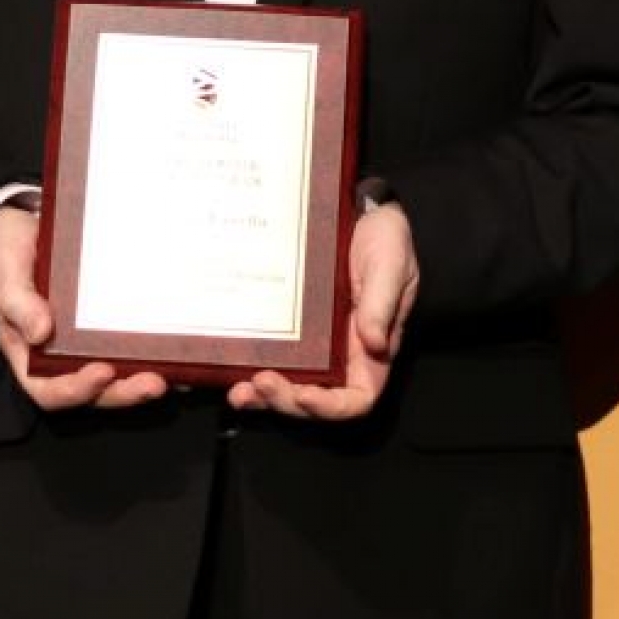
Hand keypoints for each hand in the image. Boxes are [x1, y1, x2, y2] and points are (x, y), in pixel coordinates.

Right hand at [0, 204, 168, 410]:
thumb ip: (17, 300)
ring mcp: (87, 342)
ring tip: (171, 375)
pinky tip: (181, 352)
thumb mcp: (7, 268)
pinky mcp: (110, 325)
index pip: (48, 388)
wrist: (26, 226)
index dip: (75, 389)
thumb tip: (41, 333)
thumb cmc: (11, 250)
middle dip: (123, 392)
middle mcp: (60, 354)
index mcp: (28, 350)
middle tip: (153, 382)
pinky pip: (132, 347)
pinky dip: (156, 355)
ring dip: (143, 381)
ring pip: (117, 375)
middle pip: (92, 390)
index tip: (102, 372)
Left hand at [228, 203, 418, 421]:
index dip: (330, 408)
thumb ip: (381, 304)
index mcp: (370, 352)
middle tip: (259, 383)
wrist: (362, 210)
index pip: (355, 398)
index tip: (306, 396)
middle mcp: (339, 355)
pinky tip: (227, 363)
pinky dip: (248, 364)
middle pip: (312, 399)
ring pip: (286, 383)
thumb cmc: (385, 239)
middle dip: (285, 401)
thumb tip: (373, 343)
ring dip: (261, 395)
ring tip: (237, 390)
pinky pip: (269, 352)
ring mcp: (312, 342)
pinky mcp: (289, 324)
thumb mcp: (390, 266)